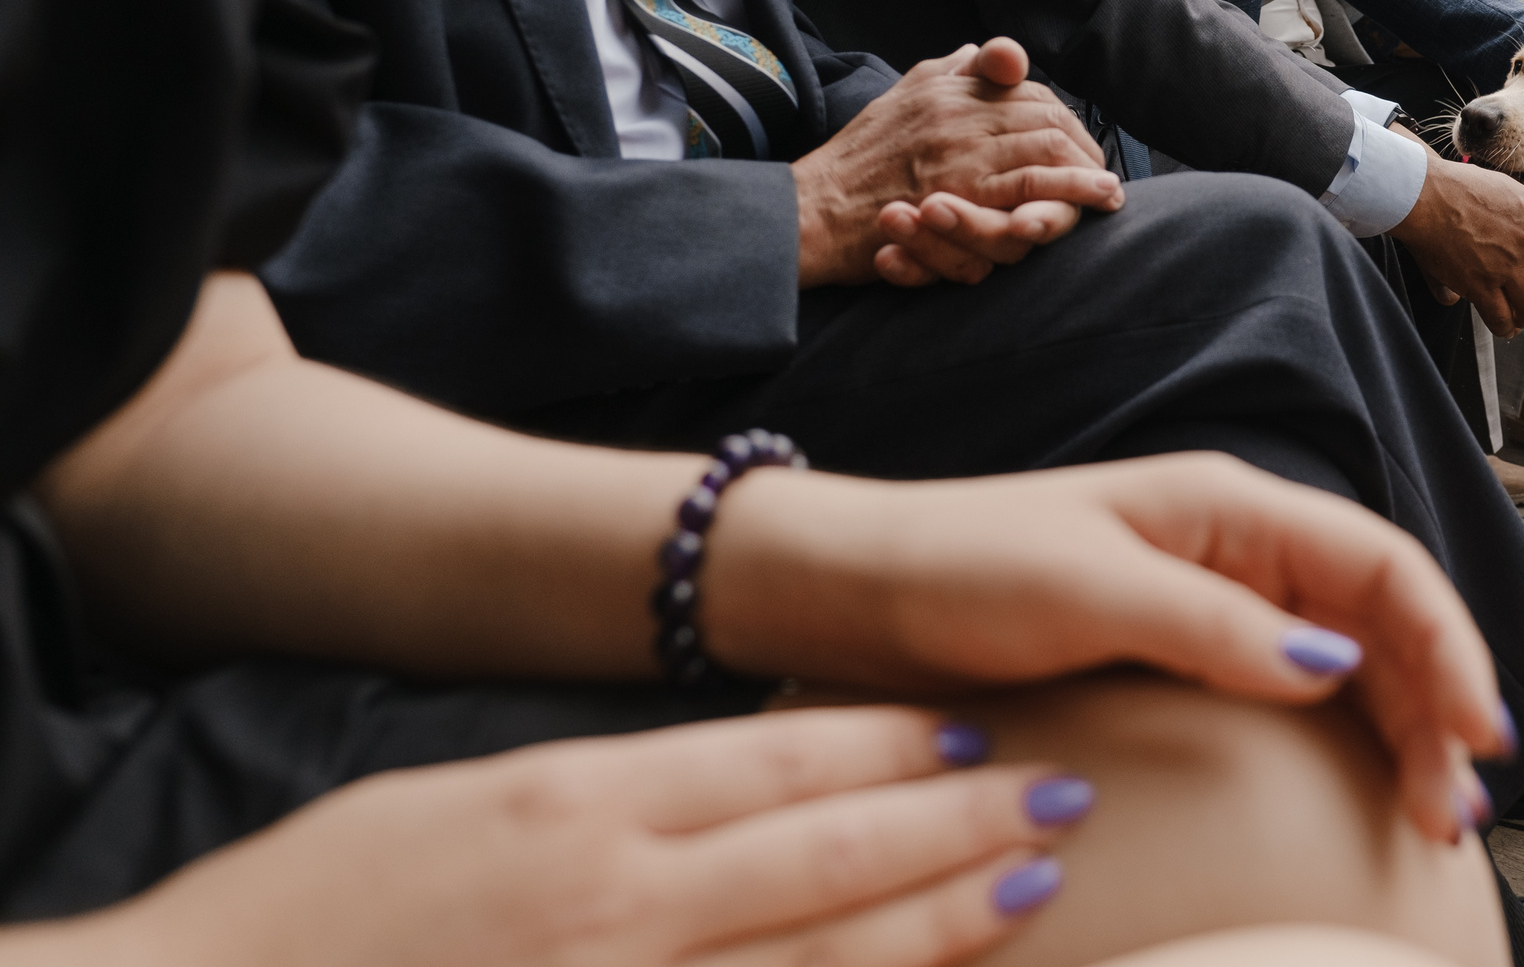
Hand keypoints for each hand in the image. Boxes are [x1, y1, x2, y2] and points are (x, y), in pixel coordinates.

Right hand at [73, 710, 1082, 966]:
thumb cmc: (311, 916)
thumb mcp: (451, 802)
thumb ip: (597, 795)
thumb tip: (722, 781)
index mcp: (573, 805)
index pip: (775, 760)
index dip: (890, 744)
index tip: (974, 729)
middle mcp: (617, 903)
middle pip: (829, 852)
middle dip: (959, 820)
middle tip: (1063, 788)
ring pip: (825, 957)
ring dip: (941, 918)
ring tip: (1034, 882)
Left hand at [699, 456, 1515, 844]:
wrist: (858, 593)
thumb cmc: (961, 569)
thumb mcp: (1085, 591)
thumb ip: (1209, 622)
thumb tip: (1331, 663)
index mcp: (1232, 508)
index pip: (1383, 566)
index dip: (1448, 643)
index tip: (1478, 731)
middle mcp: (1241, 550)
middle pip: (1383, 623)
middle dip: (1437, 707)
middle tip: (1452, 810)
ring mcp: (1218, 605)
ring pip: (1352, 665)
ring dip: (1402, 732)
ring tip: (1430, 815)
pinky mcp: (1185, 657)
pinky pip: (1297, 696)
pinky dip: (1345, 743)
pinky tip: (1361, 794)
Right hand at [793, 39, 1123, 288]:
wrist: (812, 210)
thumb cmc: (853, 163)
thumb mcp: (899, 97)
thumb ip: (945, 72)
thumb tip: (979, 50)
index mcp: (945, 86)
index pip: (1022, 87)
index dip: (1058, 113)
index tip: (1075, 137)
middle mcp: (957, 109)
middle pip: (1045, 115)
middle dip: (1081, 144)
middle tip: (1101, 172)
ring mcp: (960, 149)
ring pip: (1045, 145)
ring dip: (1085, 171)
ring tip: (1107, 191)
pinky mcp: (961, 191)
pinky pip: (1029, 185)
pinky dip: (1068, 192)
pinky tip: (1090, 203)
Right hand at [1391, 152, 1523, 335]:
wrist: (1424, 195)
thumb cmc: (1454, 186)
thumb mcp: (1500, 188)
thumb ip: (1509, 216)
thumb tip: (1504, 238)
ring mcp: (1507, 266)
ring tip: (1522, 316)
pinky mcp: (1481, 286)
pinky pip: (1503, 319)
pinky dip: (1506, 328)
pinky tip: (1504, 326)